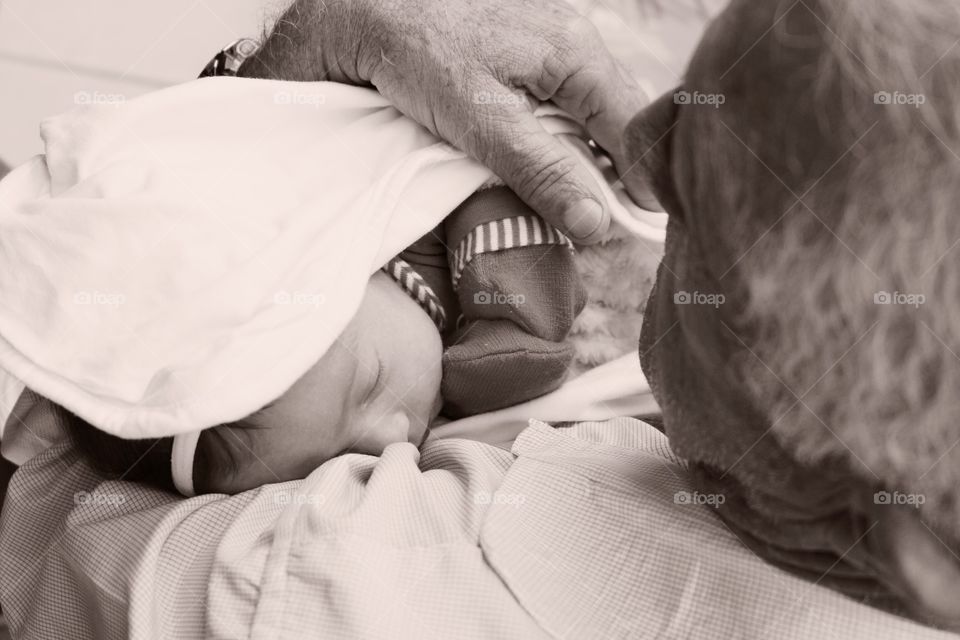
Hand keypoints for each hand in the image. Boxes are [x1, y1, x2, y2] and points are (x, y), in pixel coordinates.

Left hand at [244, 0, 659, 242]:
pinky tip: (539, 163)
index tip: (626, 230)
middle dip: (611, 174)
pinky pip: (563, 106)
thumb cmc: (421, 55)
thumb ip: (542, 171)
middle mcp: (577, 43)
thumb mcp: (482, 122)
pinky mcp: (530, 56)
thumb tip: (595, 224)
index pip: (635, 129)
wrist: (370, 10)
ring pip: (591, 115)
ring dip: (583, 160)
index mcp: (578, 54)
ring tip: (566, 200)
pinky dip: (557, 140)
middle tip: (593, 222)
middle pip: (619, 122)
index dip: (637, 183)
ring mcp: (555, 46)